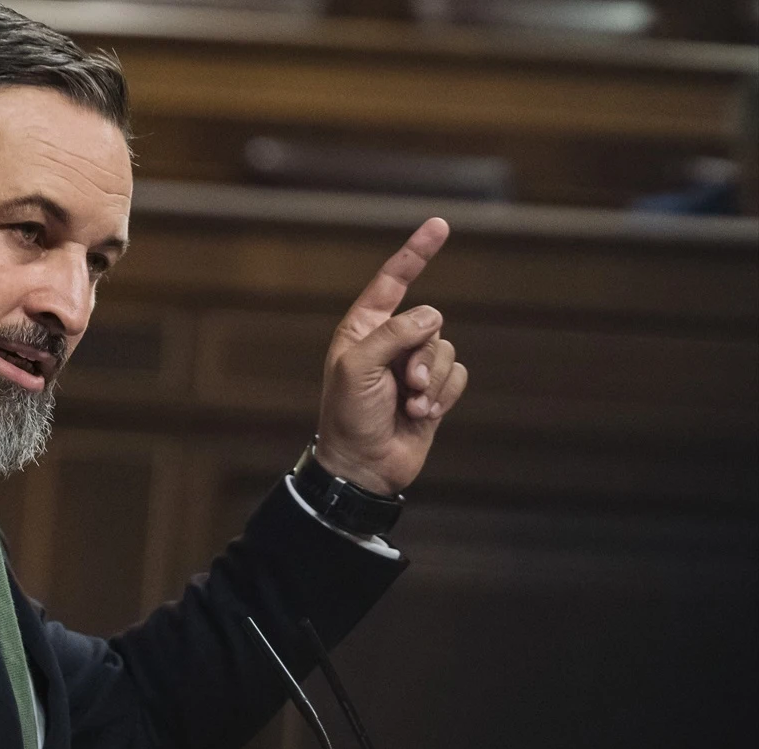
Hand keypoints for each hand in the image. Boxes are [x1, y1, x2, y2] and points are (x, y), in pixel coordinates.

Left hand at [315, 217, 467, 494]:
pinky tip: (422, 415)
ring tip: (411, 405)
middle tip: (404, 385)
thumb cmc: (348, 416)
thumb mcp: (358, 368)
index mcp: (362, 329)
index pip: (393, 282)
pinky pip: (457, 375)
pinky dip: (444, 395)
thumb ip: (393, 333)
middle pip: (431, 321)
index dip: (416, 253)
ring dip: (432, 381)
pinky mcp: (433, 390)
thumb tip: (431, 316)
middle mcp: (389, 342)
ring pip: (447, 349)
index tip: (440, 225)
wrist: (364, 466)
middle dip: (423, 354)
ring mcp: (412, 366)